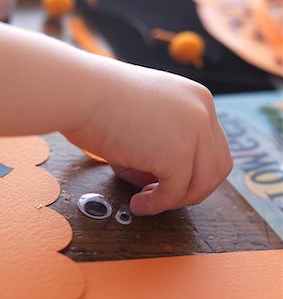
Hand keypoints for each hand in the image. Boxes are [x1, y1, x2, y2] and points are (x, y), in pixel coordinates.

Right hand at [68, 58, 232, 215]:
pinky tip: (137, 204)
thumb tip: (158, 183)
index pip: (212, 147)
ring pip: (203, 184)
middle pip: (218, 167)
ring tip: (145, 200)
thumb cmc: (99, 103)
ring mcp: (194, 131)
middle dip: (191, 188)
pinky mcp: (178, 153)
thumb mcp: (143, 121)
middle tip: (160, 196)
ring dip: (175, 199)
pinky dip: (157, 205)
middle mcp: (203, 112)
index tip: (165, 182)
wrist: (80, 92)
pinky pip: (174, 192)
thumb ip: (160, 147)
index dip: (192, 171)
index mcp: (197, 100)